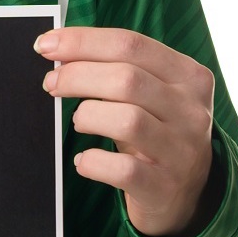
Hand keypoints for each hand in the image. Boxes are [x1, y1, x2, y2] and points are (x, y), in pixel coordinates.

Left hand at [36, 28, 215, 236]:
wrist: (185, 195)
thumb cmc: (155, 132)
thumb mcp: (152, 96)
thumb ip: (117, 69)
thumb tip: (59, 49)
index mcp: (188, 76)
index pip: (131, 44)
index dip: (83, 41)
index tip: (47, 45)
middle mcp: (190, 111)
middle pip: (127, 79)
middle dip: (77, 76)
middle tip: (51, 84)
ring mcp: (181, 151)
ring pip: (127, 120)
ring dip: (88, 116)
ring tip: (78, 121)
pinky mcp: (164, 186)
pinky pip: (122, 169)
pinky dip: (93, 162)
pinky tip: (84, 160)